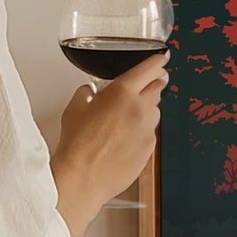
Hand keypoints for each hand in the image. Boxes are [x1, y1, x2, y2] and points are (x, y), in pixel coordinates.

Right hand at [51, 53, 168, 236]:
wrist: (83, 177)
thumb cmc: (77, 144)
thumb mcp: (75, 108)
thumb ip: (86, 94)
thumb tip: (89, 92)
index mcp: (122, 92)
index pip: (148, 69)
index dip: (156, 62)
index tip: (161, 59)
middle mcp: (140, 109)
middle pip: (157, 89)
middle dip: (152, 85)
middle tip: (143, 87)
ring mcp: (148, 130)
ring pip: (154, 112)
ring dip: (145, 110)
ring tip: (125, 119)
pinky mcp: (149, 149)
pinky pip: (150, 134)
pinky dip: (141, 132)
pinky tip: (124, 139)